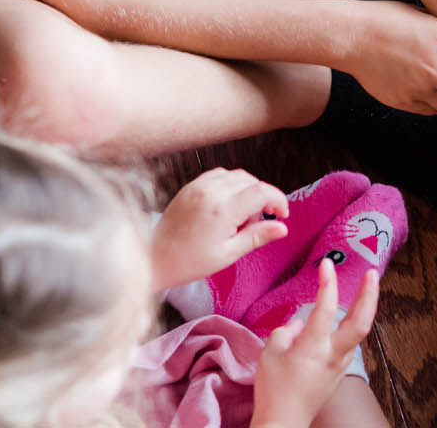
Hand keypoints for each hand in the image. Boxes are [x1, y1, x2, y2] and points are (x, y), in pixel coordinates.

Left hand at [151, 168, 289, 290]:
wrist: (154, 258)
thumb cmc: (189, 261)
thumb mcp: (228, 254)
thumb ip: (257, 236)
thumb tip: (283, 228)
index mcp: (222, 209)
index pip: (262, 192)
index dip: (278, 200)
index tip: (282, 215)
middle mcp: (211, 191)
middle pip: (252, 182)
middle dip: (264, 197)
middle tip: (261, 220)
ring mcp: (199, 185)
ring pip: (238, 176)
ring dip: (248, 190)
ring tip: (242, 215)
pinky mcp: (191, 185)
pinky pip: (221, 175)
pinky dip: (232, 185)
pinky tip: (228, 204)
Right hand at [251, 260, 378, 427]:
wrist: (283, 422)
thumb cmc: (273, 389)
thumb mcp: (269, 353)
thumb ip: (286, 330)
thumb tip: (300, 322)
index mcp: (314, 347)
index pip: (326, 308)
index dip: (327, 283)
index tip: (326, 264)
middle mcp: (333, 355)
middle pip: (361, 321)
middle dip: (370, 295)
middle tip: (373, 273)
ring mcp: (340, 365)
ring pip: (358, 332)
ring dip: (364, 309)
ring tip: (365, 289)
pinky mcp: (339, 373)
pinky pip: (348, 344)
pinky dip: (351, 326)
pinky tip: (346, 319)